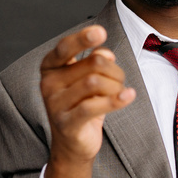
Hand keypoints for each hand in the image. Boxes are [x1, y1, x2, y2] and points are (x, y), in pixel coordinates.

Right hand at [39, 25, 134, 177]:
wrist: (73, 145)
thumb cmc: (82, 105)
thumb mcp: (88, 79)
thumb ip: (94, 61)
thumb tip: (104, 53)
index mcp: (50, 67)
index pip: (65, 47)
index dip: (82, 38)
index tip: (100, 32)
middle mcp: (48, 83)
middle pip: (92, 64)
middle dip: (114, 70)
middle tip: (120, 80)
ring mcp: (55, 104)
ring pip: (96, 82)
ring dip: (116, 86)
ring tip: (120, 93)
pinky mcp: (66, 123)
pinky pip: (94, 106)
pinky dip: (116, 100)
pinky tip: (129, 95)